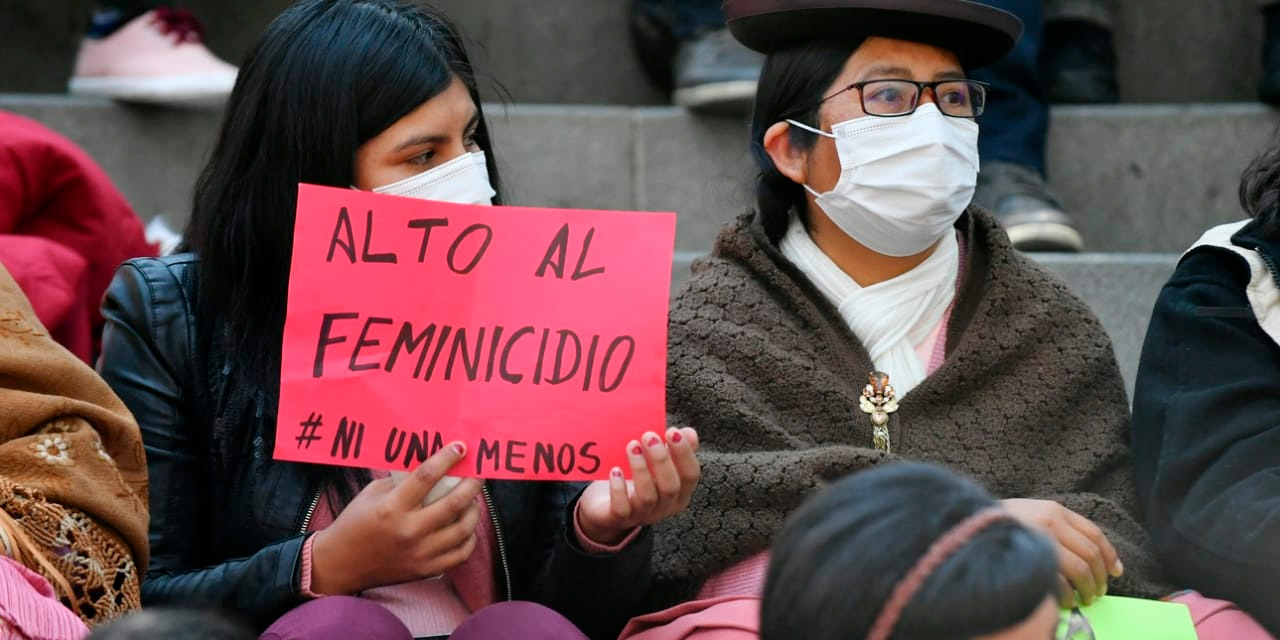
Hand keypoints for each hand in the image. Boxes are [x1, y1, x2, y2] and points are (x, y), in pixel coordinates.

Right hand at [310, 442, 482, 594]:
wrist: (341, 564)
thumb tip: (432, 465)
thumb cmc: (355, 523)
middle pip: (453, 503)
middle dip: (472, 484)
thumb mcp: (372, 494)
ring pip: (463, 529)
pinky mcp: (426, 570)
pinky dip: (469, 538)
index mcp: (392, 507)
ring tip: (473, 500)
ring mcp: (420, 553)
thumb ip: (401, 481)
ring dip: (473, 510)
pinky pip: (461, 554)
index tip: (461, 448)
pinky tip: (466, 527)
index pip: (426, 477)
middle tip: (478, 474)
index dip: (447, 459)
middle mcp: (409, 530)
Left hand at [576, 428, 700, 545]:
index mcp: (680, 493)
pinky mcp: (619, 519)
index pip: (691, 476)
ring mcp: (642, 515)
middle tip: (648, 436)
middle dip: (661, 460)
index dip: (684, 454)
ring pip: (647, 497)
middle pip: (670, 487)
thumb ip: (675, 449)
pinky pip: (621, 509)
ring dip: (640, 470)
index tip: (672, 431)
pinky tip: (615, 471)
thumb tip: (689, 432)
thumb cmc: (638, 479)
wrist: (608, 507)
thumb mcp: (658, 464)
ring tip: (632, 447)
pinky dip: (619, 489)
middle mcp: (665, 507)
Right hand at [1001, 499, 1123, 606]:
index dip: (1110, 554)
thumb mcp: (1029, 513)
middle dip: (1099, 577)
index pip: (1094, 533)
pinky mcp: (1029, 557)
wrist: (965, 523)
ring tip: (1085, 600)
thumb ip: (1054, 526)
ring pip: (1080, 569)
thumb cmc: (998, 524)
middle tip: (1098, 592)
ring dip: (1087, 589)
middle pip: (1090, 553)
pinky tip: (1065, 601)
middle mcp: (1050, 521)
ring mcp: (1040, 539)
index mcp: (1054, 510)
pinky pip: (1059, 582)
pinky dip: (1066, 595)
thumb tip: (1085, 555)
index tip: (1116, 572)